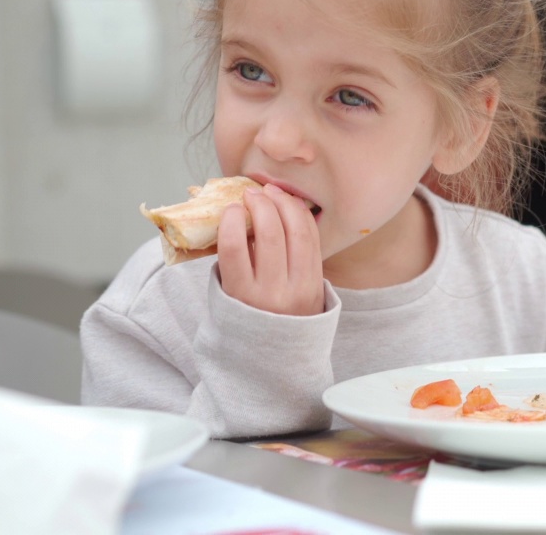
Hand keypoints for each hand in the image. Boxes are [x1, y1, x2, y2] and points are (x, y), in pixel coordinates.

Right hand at [217, 183, 323, 315]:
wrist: (281, 353)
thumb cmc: (246, 313)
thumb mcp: (228, 293)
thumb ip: (230, 259)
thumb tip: (232, 211)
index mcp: (241, 295)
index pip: (234, 248)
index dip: (232, 220)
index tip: (231, 208)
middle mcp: (272, 292)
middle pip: (270, 235)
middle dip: (261, 205)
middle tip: (252, 193)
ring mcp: (299, 287)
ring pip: (298, 233)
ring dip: (284, 204)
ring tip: (271, 192)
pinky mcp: (318, 281)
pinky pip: (313, 239)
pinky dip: (302, 216)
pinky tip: (290, 204)